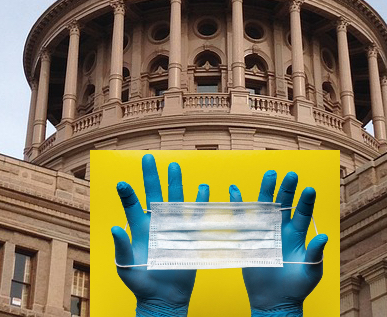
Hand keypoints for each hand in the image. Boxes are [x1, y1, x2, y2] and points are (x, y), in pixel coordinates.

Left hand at [112, 154, 208, 316]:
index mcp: (138, 228)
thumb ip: (122, 247)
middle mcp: (155, 222)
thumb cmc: (141, 282)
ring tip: (174, 166)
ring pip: (174, 199)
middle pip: (154, 193)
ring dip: (174, 183)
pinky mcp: (187, 234)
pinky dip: (200, 201)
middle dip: (151, 176)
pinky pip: (195, 214)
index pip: (132, 205)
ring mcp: (172, 226)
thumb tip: (114, 228)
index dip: (127, 194)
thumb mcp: (126, 267)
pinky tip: (203, 188)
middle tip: (148, 157)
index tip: (121, 183)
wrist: (163, 297)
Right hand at [230, 170, 327, 316]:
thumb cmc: (297, 288)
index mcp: (297, 234)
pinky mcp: (250, 237)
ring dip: (267, 189)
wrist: (275, 301)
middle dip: (287, 188)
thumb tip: (325, 237)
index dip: (306, 201)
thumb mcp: (311, 272)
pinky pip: (243, 217)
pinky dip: (239, 203)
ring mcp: (265, 230)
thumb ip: (316, 253)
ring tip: (271, 174)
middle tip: (291, 174)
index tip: (309, 189)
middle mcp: (282, 228)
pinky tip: (235, 190)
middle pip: (285, 203)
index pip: (303, 212)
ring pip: (266, 205)